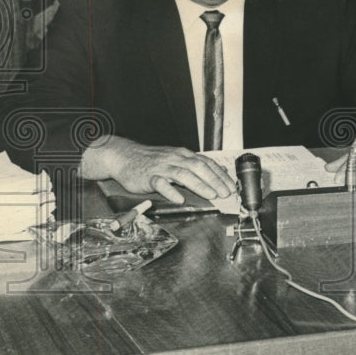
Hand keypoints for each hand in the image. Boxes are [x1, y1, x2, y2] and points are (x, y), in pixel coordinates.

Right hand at [80, 135, 235, 202]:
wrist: (124, 156)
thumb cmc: (152, 161)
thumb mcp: (176, 159)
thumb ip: (195, 166)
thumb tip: (217, 172)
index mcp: (183, 155)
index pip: (207, 163)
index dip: (220, 175)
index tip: (231, 186)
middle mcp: (175, 158)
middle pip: (199, 167)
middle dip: (215, 180)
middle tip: (225, 193)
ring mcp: (161, 167)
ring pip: (183, 174)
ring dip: (199, 185)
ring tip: (211, 195)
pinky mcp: (148, 177)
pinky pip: (160, 183)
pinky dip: (171, 191)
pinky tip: (179, 199)